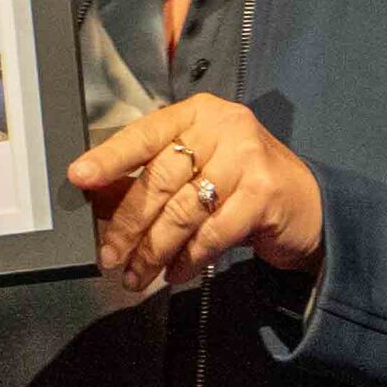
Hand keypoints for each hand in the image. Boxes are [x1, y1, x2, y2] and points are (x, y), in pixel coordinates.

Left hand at [66, 96, 323, 292]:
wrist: (307, 206)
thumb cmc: (241, 185)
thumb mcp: (197, 169)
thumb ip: (153, 177)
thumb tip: (97, 198)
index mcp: (198, 113)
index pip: (145, 133)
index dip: (110, 157)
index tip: (79, 177)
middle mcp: (224, 127)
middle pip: (160, 177)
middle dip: (128, 222)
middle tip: (109, 254)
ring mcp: (248, 157)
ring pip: (183, 210)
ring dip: (154, 249)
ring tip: (138, 273)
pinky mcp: (264, 193)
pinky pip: (211, 233)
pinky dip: (187, 258)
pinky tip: (174, 272)